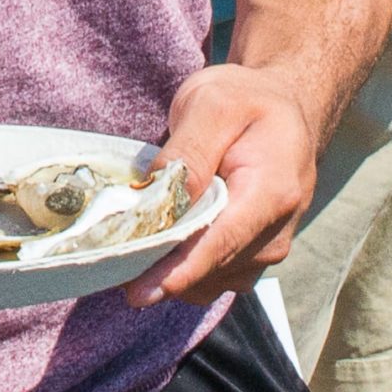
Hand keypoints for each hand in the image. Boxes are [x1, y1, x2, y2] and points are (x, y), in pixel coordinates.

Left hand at [126, 63, 317, 308]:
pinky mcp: (253, 252)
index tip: (138, 290)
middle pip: (214, 267)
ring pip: (213, 279)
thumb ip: (191, 151)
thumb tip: (164, 197)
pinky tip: (154, 251)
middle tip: (109, 262)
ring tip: (125, 252)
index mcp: (272, 192)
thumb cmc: (245, 100)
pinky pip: (216, 275)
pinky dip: (184, 270)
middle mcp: (276, 231)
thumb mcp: (214, 104)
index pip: (222, 242)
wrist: (283, 109)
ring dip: (171, 274)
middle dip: (163, 272)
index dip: (178, 271)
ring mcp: (267, 247)